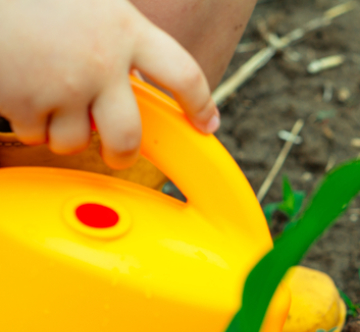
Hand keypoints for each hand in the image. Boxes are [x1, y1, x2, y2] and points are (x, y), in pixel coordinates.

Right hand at [0, 0, 219, 168]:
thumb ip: (116, 37)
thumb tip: (135, 77)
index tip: (207, 122)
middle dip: (124, 152)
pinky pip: (34, 133)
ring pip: (75, 140)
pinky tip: (18, 92)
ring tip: (47, 102)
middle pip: (128, 135)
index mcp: (124, 28)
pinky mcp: (24, 103)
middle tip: (118, 154)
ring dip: (62, 131)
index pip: (183, 73)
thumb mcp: (88, 3)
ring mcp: (63, 87)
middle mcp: (101, 63)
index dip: (200, 103)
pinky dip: (28, 121)